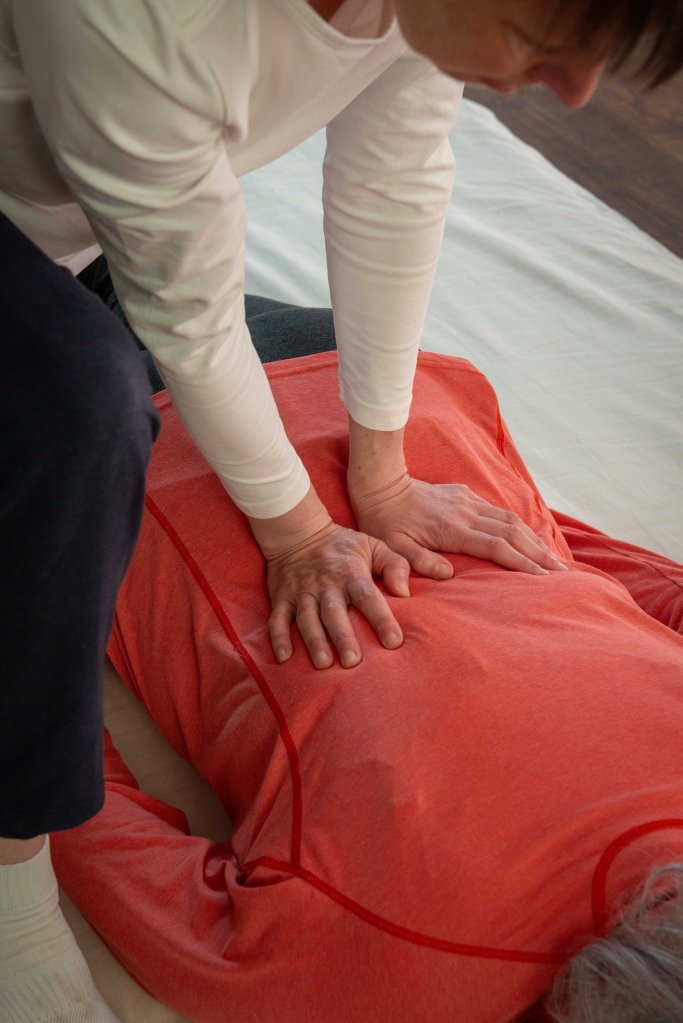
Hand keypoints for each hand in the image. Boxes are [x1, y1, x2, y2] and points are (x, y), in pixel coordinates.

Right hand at [248, 487, 409, 668]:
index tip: (394, 642)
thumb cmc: (342, 545)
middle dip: (342, 637)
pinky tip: (283, 657)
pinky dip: (278, 637)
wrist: (298, 531)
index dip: (381, 619)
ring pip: (307, 618)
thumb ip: (395, 565)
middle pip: (334, 612)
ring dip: (314, 641)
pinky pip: (277, 619)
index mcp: (351, 573)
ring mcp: (301, 592)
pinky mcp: (282, 598)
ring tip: (323, 663)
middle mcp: (326, 585)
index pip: (368, 597)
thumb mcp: (373, 545)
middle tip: (352, 662)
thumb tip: (405, 592)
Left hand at [349, 473, 567, 580]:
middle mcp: (466, 512)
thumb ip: (418, 563)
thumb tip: (448, 575)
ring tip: (553, 561)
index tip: (543, 579)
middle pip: (513, 533)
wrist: (381, 485)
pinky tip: (530, 540)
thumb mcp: (393, 548)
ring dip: (534, 541)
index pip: (496, 547)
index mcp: (452, 528)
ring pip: (511, 520)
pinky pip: (499, 512)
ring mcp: (468, 501)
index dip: (522, 563)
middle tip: (562, 574)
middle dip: (539, 554)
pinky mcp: (466, 495)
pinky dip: (520, 527)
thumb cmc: (384, 523)